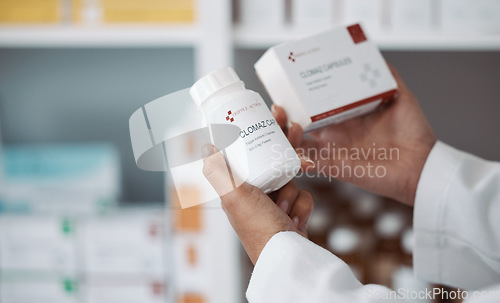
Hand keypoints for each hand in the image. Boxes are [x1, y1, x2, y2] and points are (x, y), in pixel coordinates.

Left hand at [202, 145, 313, 264]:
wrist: (287, 256)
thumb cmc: (258, 228)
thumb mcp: (235, 196)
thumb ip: (220, 172)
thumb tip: (207, 145)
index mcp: (238, 192)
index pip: (248, 162)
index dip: (260, 151)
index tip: (272, 136)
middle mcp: (255, 198)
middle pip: (274, 170)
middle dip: (283, 178)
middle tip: (281, 188)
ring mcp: (274, 207)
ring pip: (291, 182)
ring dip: (291, 197)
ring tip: (283, 213)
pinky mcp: (292, 214)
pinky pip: (304, 196)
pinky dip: (302, 208)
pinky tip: (294, 221)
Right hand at [272, 66, 435, 205]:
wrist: (422, 163)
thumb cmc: (413, 132)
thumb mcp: (399, 96)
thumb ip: (385, 77)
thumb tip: (371, 55)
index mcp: (344, 118)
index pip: (313, 107)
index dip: (298, 98)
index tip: (286, 86)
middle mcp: (334, 134)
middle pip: (298, 125)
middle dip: (283, 116)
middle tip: (278, 103)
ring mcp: (332, 151)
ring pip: (297, 144)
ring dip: (285, 134)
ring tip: (283, 120)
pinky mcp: (334, 167)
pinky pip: (307, 164)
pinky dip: (295, 158)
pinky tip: (289, 148)